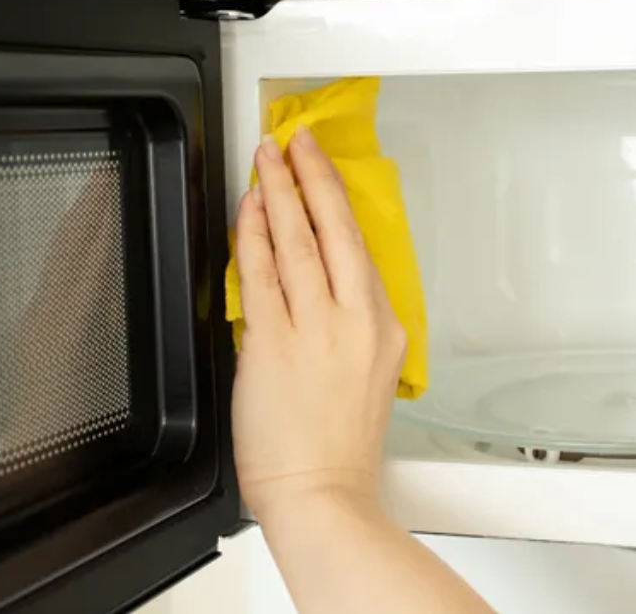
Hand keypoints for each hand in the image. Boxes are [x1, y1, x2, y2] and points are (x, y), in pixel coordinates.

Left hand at [231, 126, 405, 521]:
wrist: (322, 495)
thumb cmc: (339, 449)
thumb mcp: (368, 377)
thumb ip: (346, 326)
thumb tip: (311, 288)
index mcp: (385, 328)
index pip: (359, 248)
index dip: (337, 201)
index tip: (323, 172)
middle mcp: (357, 320)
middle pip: (335, 229)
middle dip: (312, 175)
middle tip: (297, 139)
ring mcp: (316, 328)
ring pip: (298, 241)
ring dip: (280, 191)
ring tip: (267, 158)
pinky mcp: (274, 343)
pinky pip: (261, 273)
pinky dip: (255, 234)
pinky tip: (249, 207)